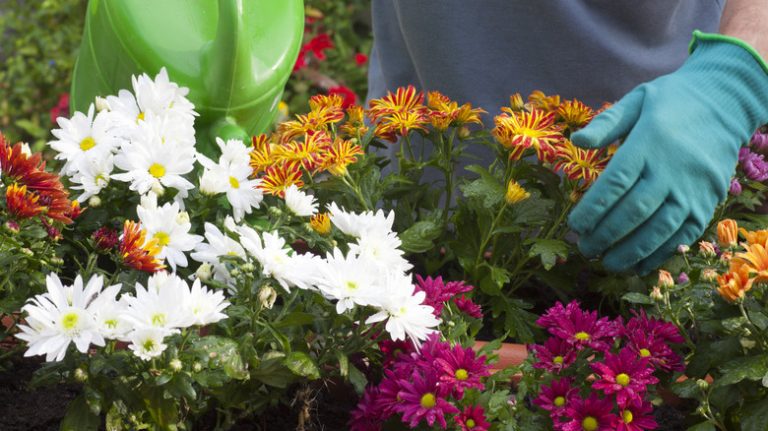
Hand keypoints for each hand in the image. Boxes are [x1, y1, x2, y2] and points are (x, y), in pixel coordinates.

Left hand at [568, 32, 767, 273]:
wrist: (726, 102)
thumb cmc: (671, 102)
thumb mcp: (636, 100)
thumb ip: (606, 123)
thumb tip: (576, 141)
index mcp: (649, 142)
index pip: (616, 182)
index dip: (593, 208)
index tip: (575, 225)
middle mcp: (673, 168)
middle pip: (635, 210)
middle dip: (606, 234)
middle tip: (585, 248)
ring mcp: (694, 188)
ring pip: (660, 228)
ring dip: (631, 250)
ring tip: (607, 262)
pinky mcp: (709, 201)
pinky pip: (684, 233)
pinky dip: (661, 253)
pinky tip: (639, 265)